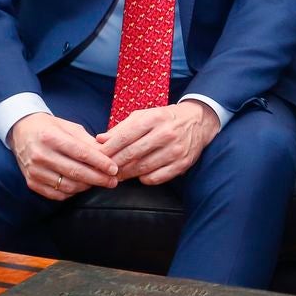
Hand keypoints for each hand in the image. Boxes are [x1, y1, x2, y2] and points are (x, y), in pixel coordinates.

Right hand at [10, 112, 119, 200]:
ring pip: (67, 186)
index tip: (114, 169)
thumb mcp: (69, 127)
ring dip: (86, 186)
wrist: (21, 132)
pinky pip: (56, 194)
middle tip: (113, 181)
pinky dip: (71, 192)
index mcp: (51, 137)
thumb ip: (88, 142)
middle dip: (98, 178)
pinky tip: (80, 186)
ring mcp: (34, 171)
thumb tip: (108, 155)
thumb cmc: (50, 128)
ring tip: (98, 182)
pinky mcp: (31, 182)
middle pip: (76, 172)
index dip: (100, 163)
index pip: (81, 153)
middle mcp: (40, 155)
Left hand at [96, 99, 218, 185]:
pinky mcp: (183, 163)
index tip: (98, 157)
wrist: (197, 121)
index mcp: (154, 118)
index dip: (109, 149)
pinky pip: (157, 177)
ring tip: (118, 175)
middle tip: (104, 170)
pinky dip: (144, 179)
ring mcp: (176, 150)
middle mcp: (166, 133)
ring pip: (143, 168)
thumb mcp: (144, 116)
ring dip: (127, 174)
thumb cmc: (165, 118)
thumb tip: (100, 140)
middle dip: (115, 164)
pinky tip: (139, 175)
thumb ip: (121, 128)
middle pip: (132, 154)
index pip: (125, 136)